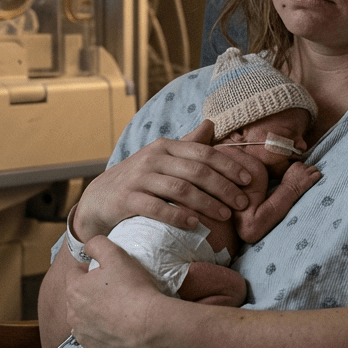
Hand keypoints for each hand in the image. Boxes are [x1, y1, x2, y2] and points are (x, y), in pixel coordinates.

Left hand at [65, 235, 167, 347]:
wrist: (150, 327)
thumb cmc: (133, 289)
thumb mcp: (116, 254)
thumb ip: (96, 244)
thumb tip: (87, 247)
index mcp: (74, 290)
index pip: (75, 273)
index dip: (91, 270)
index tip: (108, 274)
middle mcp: (72, 315)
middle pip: (78, 298)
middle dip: (91, 293)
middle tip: (116, 291)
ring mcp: (82, 337)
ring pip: (85, 320)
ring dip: (96, 315)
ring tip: (119, 311)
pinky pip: (95, 340)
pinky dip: (104, 335)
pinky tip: (120, 328)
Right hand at [71, 120, 252, 240]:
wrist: (98, 199)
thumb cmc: (138, 179)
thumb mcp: (162, 158)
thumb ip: (187, 144)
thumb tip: (211, 123)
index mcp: (166, 146)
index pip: (203, 153)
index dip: (228, 166)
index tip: (248, 180)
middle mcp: (153, 158)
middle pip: (196, 171)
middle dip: (223, 187)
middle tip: (242, 203)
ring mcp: (139, 178)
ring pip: (180, 189)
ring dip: (206, 203)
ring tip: (224, 216)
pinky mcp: (127, 199)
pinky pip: (157, 208)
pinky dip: (177, 216)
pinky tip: (194, 224)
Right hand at [280, 159, 322, 198]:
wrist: (288, 190)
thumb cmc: (287, 184)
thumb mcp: (289, 173)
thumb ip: (295, 170)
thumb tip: (299, 171)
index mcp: (296, 164)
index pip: (304, 164)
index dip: (304, 170)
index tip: (303, 175)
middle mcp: (302, 167)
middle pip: (310, 166)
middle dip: (310, 171)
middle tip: (309, 177)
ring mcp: (307, 172)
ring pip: (315, 169)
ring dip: (315, 174)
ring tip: (313, 179)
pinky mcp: (311, 179)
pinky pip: (318, 174)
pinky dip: (318, 177)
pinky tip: (315, 181)